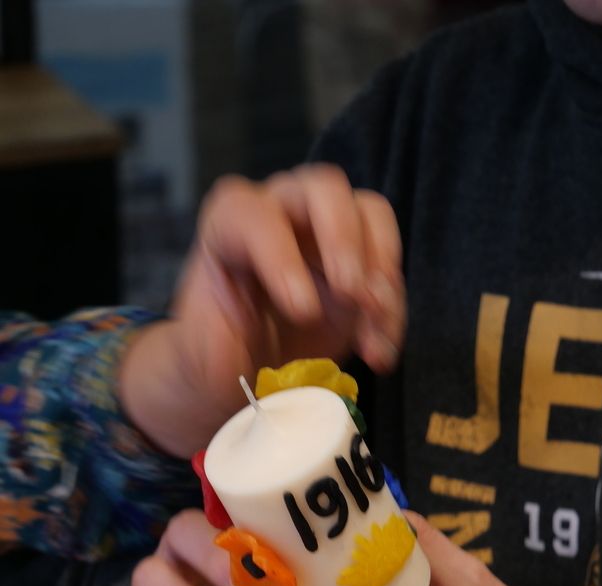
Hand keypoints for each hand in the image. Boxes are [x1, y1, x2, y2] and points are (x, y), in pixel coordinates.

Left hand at [119, 164, 405, 455]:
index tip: (301, 310)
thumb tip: (274, 350)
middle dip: (343, 239)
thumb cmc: (215, 354)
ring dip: (381, 270)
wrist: (239, 370)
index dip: (280, 255)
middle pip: (323, 188)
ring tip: (372, 323)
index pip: (252, 215)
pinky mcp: (361, 267)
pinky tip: (377, 353)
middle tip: (350, 294)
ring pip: (370, 214)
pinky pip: (390, 270)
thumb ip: (226, 340)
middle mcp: (281, 214)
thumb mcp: (199, 352)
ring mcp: (327, 235)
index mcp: (229, 225)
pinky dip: (392, 313)